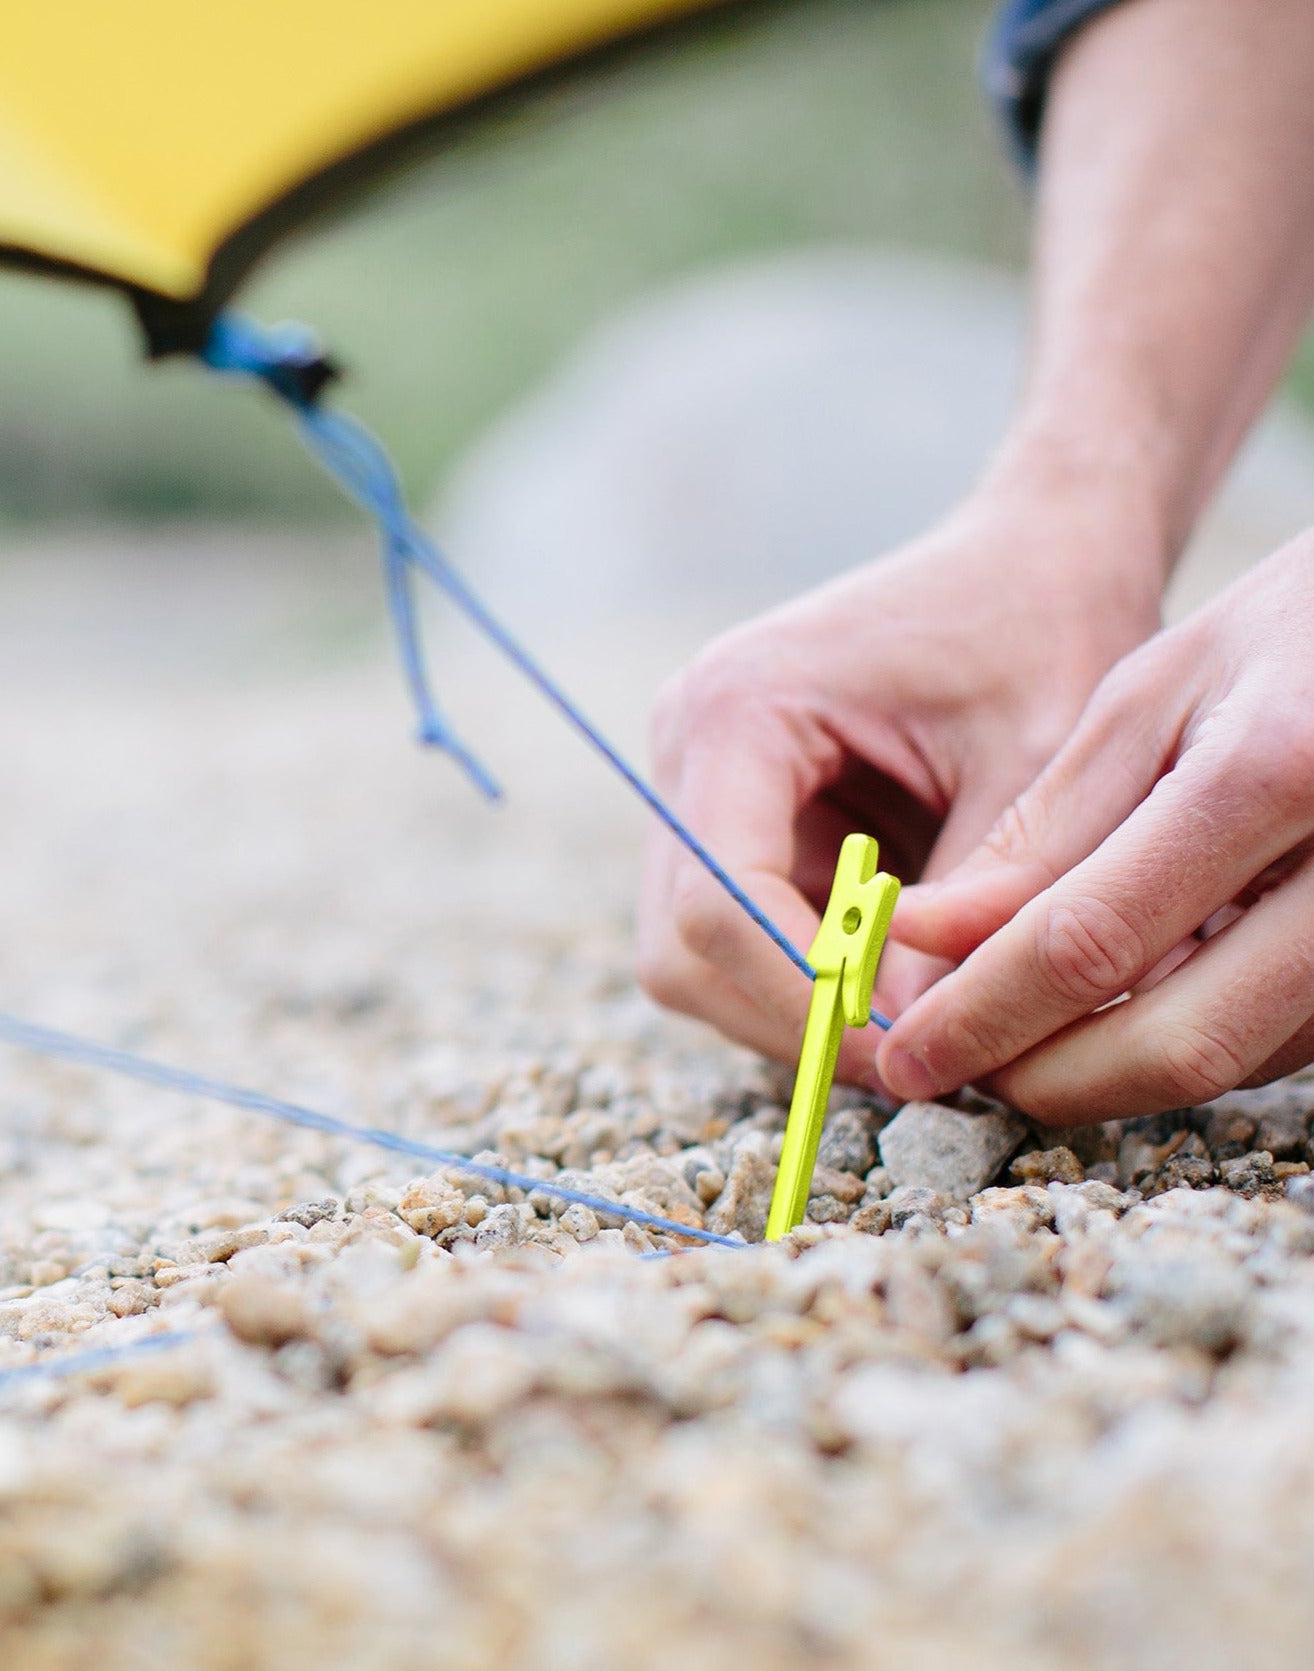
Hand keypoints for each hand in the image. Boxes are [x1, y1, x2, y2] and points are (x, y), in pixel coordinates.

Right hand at [637, 483, 1161, 1085]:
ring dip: (798, 1007)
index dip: (799, 998)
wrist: (1035, 554)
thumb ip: (972, 908)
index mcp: (736, 708)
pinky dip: (809, 982)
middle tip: (918, 1060)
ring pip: (697, 962)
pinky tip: (901, 978)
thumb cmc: (1045, 628)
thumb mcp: (1036, 766)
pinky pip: (737, 943)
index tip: (909, 1052)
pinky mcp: (730, 821)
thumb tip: (924, 1049)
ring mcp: (695, 788)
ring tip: (921, 1020)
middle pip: (682, 948)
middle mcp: (686, 748)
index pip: (715, 901)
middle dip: (791, 1019)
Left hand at [881, 528, 1313, 1122]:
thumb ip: (1045, 829)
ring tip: (1019, 1037)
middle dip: (1044, 1079)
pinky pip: (1280, 1042)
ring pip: (1233, 1061)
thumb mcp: (1153, 697)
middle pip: (1177, 1041)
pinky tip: (1123, 1004)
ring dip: (1109, 1072)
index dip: (981, 1015)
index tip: (905, 1055)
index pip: (1091, 941)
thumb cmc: (1288, 633)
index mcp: (1274, 771)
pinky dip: (1183, 1036)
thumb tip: (926, 936)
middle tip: (955, 1073)